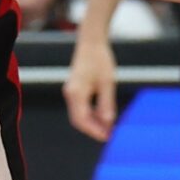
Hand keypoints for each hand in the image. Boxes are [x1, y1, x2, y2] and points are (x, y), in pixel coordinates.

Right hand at [62, 25, 117, 140]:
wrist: (91, 42)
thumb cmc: (100, 60)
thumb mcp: (107, 83)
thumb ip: (106, 104)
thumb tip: (108, 122)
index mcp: (76, 93)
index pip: (82, 120)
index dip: (94, 131)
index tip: (107, 137)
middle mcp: (70, 94)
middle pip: (78, 120)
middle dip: (93, 129)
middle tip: (109, 135)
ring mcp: (71, 92)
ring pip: (79, 115)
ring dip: (92, 123)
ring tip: (108, 128)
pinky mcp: (75, 89)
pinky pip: (80, 107)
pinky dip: (91, 114)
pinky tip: (103, 116)